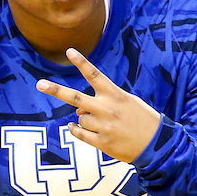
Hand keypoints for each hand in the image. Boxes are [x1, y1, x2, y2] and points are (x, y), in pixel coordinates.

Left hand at [36, 48, 161, 163]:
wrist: (157, 144)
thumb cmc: (142, 119)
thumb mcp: (127, 103)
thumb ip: (102, 102)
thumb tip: (79, 111)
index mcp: (115, 95)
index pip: (94, 75)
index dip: (81, 62)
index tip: (69, 51)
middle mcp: (106, 109)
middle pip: (75, 97)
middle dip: (56, 90)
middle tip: (40, 84)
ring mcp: (102, 126)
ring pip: (80, 118)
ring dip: (84, 118)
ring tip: (102, 123)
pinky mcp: (101, 142)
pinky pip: (79, 134)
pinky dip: (75, 129)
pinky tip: (75, 127)